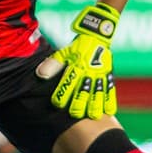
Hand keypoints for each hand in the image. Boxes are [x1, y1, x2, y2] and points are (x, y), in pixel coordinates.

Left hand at [36, 3, 118, 118]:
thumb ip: (52, 64)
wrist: (97, 36)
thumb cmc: (77, 48)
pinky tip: (109, 112)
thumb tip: (40, 75)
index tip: (57, 104)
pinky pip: (111, 90)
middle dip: (79, 104)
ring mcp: (100, 74)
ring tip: (93, 116)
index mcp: (76, 66)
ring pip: (98, 92)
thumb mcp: (63, 53)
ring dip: (96, 105)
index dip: (61, 94)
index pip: (67, 83)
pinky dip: (110, 101)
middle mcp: (88, 72)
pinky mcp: (109, 75)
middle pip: (84, 91)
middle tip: (75, 114)